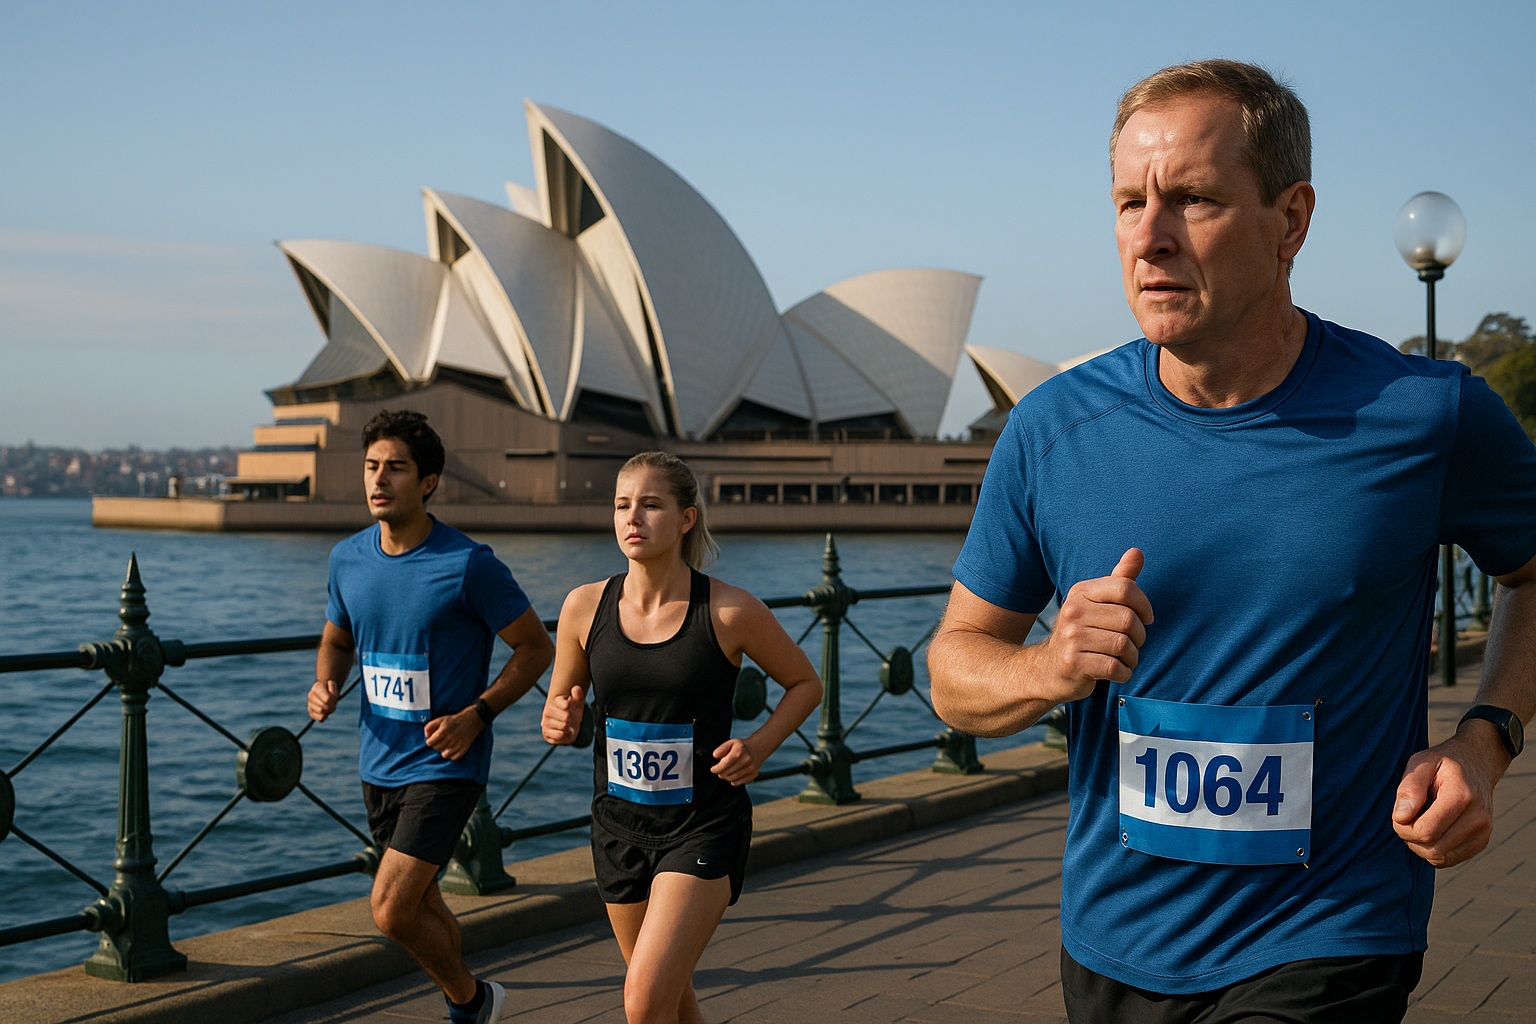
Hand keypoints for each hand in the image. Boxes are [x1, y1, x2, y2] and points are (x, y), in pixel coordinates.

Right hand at [308, 679, 339, 721]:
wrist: (325, 689)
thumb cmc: (330, 688)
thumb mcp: (335, 686)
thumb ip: (333, 692)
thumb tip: (328, 701)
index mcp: (316, 688)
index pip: (327, 699)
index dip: (334, 700)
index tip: (335, 698)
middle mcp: (311, 695)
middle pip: (323, 707)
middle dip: (332, 707)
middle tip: (334, 704)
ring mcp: (309, 704)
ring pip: (321, 712)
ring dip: (329, 711)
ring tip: (330, 707)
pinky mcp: (311, 712)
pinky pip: (319, 718)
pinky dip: (325, 716)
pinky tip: (326, 712)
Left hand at [423, 709, 483, 760]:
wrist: (471, 721)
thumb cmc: (453, 721)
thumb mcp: (440, 719)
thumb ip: (429, 726)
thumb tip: (426, 736)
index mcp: (444, 731)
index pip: (430, 743)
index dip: (430, 740)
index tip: (433, 738)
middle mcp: (450, 739)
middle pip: (436, 748)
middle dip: (436, 744)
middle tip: (441, 739)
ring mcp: (457, 745)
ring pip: (443, 754)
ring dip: (444, 749)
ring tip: (447, 743)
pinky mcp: (463, 750)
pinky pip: (452, 758)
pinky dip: (451, 754)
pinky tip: (452, 747)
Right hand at [542, 685, 585, 744]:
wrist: (569, 725)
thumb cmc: (573, 712)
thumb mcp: (578, 703)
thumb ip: (578, 695)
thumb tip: (575, 688)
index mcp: (555, 702)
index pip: (562, 702)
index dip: (567, 705)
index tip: (568, 706)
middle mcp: (548, 712)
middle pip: (566, 717)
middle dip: (571, 719)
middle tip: (570, 719)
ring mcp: (546, 723)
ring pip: (563, 726)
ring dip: (569, 728)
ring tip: (568, 726)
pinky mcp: (546, 734)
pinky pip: (559, 735)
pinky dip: (566, 735)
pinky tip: (566, 732)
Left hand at [711, 737, 760, 785]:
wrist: (758, 749)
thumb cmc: (741, 747)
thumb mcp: (731, 743)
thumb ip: (722, 749)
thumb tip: (715, 755)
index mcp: (740, 751)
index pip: (725, 764)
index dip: (717, 769)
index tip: (713, 769)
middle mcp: (746, 761)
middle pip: (727, 773)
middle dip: (720, 772)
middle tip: (720, 768)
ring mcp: (750, 769)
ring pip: (731, 779)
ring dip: (726, 776)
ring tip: (727, 770)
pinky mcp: (752, 776)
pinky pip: (737, 783)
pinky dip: (732, 780)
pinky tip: (734, 773)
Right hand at [1041, 548, 1153, 700]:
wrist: (1048, 668)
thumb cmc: (1082, 633)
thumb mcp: (1096, 603)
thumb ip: (1120, 579)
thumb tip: (1137, 552)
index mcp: (1081, 592)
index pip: (1125, 588)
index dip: (1144, 605)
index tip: (1146, 618)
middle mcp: (1073, 612)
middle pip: (1128, 620)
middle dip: (1139, 636)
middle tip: (1132, 643)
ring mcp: (1071, 638)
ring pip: (1123, 645)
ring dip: (1132, 656)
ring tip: (1124, 658)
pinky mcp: (1073, 663)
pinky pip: (1115, 668)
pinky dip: (1124, 673)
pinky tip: (1117, 671)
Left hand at [1393, 723, 1509, 867]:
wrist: (1476, 764)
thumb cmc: (1443, 763)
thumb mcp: (1422, 762)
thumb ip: (1409, 787)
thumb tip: (1400, 818)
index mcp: (1462, 796)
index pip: (1426, 831)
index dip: (1403, 828)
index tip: (1400, 813)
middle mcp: (1478, 818)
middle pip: (1432, 848)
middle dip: (1410, 837)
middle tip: (1407, 817)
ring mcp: (1483, 833)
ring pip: (1440, 858)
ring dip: (1420, 846)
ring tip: (1420, 821)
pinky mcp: (1481, 843)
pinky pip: (1449, 860)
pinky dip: (1433, 850)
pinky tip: (1431, 830)